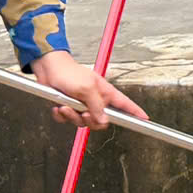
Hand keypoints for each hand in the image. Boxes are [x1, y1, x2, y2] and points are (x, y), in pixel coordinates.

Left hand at [33, 51, 147, 130]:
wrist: (48, 69)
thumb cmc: (69, 73)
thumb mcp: (86, 89)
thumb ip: (97, 106)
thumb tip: (105, 120)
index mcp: (105, 93)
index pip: (125, 104)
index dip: (135, 112)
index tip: (145, 120)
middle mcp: (95, 100)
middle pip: (101, 121)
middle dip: (89, 120)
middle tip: (83, 113)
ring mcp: (82, 105)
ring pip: (82, 122)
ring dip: (71, 116)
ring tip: (65, 106)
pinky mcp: (69, 108)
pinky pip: (68, 121)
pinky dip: (61, 115)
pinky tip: (58, 106)